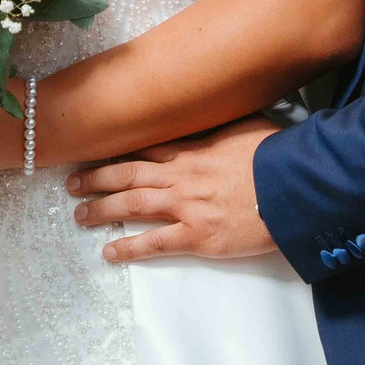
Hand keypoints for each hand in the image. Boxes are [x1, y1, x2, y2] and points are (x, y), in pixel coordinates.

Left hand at [65, 118, 279, 262]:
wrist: (293, 187)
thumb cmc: (278, 155)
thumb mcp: (250, 126)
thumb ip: (226, 124)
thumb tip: (221, 112)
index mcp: (194, 149)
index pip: (146, 148)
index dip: (118, 151)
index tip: (97, 151)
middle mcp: (181, 175)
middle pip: (128, 174)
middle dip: (96, 178)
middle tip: (71, 183)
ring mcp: (186, 206)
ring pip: (132, 204)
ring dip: (102, 209)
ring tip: (79, 215)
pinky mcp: (197, 236)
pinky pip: (155, 243)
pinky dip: (129, 248)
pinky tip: (109, 252)